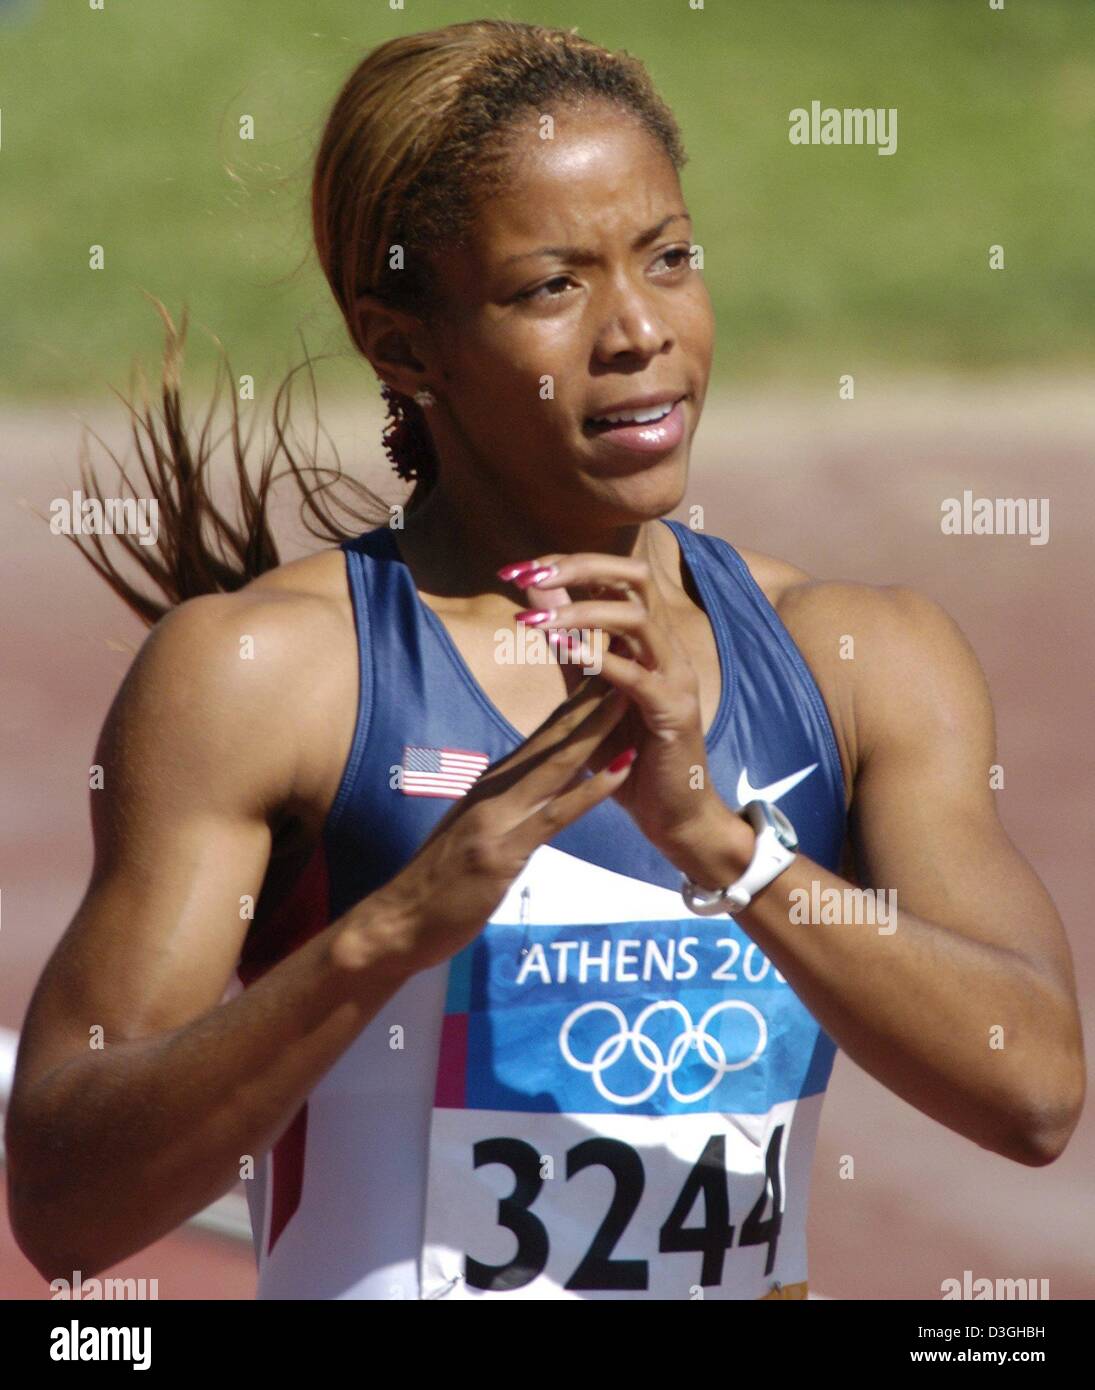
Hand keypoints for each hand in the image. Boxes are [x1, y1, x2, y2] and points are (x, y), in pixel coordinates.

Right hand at [364, 676, 637, 973]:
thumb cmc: (436, 885)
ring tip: (630, 697)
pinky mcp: (503, 851)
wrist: (395, 923)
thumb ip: (504, 807)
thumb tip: (536, 788)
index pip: (542, 735)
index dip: (577, 702)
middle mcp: (496, 790)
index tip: (608, 671)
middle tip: (626, 660)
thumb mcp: (474, 834)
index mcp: (492, 785)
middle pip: (552, 737)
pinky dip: (591, 788)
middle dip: (592, 699)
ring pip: (557, 764)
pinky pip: (556, 815)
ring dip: (597, 729)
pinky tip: (620, 768)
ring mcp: (498, 818)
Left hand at [500, 550, 744, 877]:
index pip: (614, 576)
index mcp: (648, 640)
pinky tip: (562, 650)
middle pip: (634, 578)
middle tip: (527, 572)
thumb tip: (536, 602)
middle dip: (579, 566)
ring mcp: (675, 677)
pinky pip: (637, 676)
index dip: (566, 564)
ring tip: (533, 619)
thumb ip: (568, 650)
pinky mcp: (673, 712)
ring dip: (582, 611)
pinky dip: (600, 658)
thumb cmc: (630, 757)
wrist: (674, 814)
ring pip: (636, 618)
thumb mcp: (589, 696)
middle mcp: (666, 648)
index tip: (515, 568)